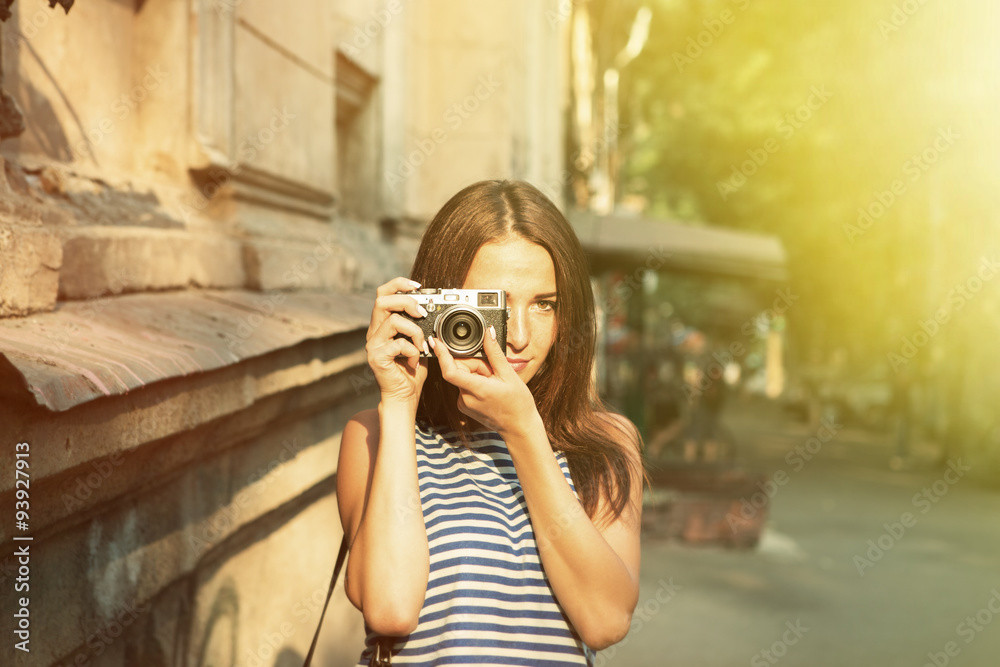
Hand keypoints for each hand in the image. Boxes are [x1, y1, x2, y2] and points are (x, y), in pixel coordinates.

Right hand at [365, 277, 429, 405]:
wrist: (404, 396)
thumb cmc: (412, 370)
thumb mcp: (418, 342)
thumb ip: (419, 326)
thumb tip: (431, 308)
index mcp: (383, 324)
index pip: (383, 294)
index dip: (399, 284)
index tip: (417, 286)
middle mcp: (374, 332)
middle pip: (382, 300)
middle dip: (406, 302)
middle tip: (422, 313)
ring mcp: (373, 344)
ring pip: (393, 321)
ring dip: (415, 331)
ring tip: (422, 345)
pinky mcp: (376, 357)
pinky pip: (398, 344)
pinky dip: (412, 351)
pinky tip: (415, 361)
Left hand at [430, 325, 536, 434]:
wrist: (518, 428)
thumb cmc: (518, 404)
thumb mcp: (509, 375)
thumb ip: (494, 353)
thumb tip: (488, 333)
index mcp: (477, 390)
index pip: (450, 371)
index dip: (441, 355)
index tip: (436, 341)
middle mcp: (466, 398)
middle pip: (459, 369)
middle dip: (474, 363)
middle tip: (492, 369)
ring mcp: (464, 404)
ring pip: (463, 376)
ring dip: (476, 373)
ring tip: (493, 381)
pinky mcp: (464, 406)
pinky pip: (464, 385)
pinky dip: (475, 381)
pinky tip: (489, 387)